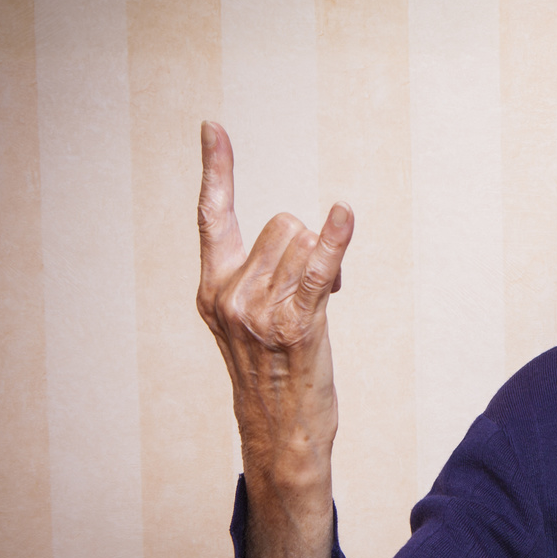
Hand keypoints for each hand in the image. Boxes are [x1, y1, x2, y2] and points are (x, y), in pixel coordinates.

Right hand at [197, 121, 353, 557]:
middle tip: (309, 294)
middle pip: (283, 223)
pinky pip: (319, 268)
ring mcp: (258, 311)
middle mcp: (227, 294)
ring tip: (319, 309)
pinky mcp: (295, 325)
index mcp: (212, 286)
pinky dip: (335, 241)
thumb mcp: (252, 318)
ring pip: (304, 242)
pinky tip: (344, 216)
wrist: (280, 432)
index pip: (213, 214)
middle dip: (307, 246)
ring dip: (326, 263)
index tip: (214, 126)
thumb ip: (261, 273)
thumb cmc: (275, 370)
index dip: (217, 168)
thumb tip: (304, 231)